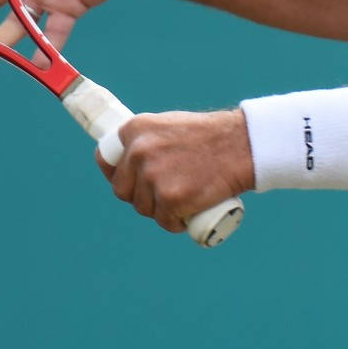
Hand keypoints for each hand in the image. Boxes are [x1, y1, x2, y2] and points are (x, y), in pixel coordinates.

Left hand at [96, 109, 253, 233]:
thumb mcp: (171, 125)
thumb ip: (150, 140)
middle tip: (164, 195)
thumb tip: (133, 161)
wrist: (241, 145)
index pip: (106, 158)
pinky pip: (165, 222)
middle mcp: (139, 151)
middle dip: (140, 196)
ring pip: (144, 208)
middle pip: (123, 189)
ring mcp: (154, 176)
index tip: (128, 182)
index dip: (115, 174)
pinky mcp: (171, 199)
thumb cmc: (212, 136)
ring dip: (161, 211)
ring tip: (183, 201)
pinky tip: (188, 215)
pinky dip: (176, 224)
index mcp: (135, 129)